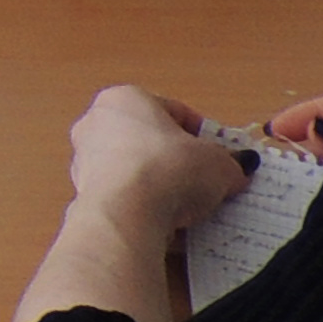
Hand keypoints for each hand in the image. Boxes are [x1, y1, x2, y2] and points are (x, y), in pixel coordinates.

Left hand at [67, 83, 248, 234]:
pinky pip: (125, 198)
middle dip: (181, 162)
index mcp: (125, 98)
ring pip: (137, 171)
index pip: (174, 111)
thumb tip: (237, 169)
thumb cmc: (169, 170)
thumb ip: (230, 163)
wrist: (125, 213)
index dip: (204, 135)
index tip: (223, 156)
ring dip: (162, 187)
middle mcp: (97, 123)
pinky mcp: (85, 194)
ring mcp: (85, 160)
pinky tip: (168, 223)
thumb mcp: (218, 163)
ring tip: (191, 207)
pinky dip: (145, 207)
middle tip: (209, 181)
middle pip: (151, 142)